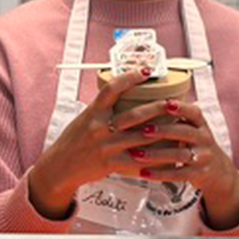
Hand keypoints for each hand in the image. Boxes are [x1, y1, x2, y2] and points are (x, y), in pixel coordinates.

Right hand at [27, 70, 179, 220]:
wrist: (60, 167)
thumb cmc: (74, 141)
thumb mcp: (85, 118)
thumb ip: (103, 108)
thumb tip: (124, 92)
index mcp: (93, 113)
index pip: (112, 89)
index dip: (130, 78)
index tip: (146, 71)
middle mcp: (99, 128)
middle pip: (133, 115)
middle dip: (157, 108)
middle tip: (174, 102)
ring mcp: (106, 147)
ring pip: (140, 138)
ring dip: (162, 132)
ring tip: (178, 127)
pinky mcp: (111, 164)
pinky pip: (138, 162)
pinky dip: (154, 159)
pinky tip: (167, 156)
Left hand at [124, 97, 238, 230]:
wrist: (218, 172)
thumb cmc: (196, 145)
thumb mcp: (194, 129)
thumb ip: (177, 118)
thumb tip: (146, 101)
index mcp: (201, 125)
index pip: (194, 113)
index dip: (181, 108)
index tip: (166, 103)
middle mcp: (204, 139)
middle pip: (184, 132)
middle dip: (163, 130)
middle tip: (143, 130)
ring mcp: (202, 157)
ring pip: (179, 154)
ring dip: (156, 154)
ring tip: (136, 154)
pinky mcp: (197, 174)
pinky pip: (177, 174)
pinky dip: (159, 174)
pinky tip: (143, 172)